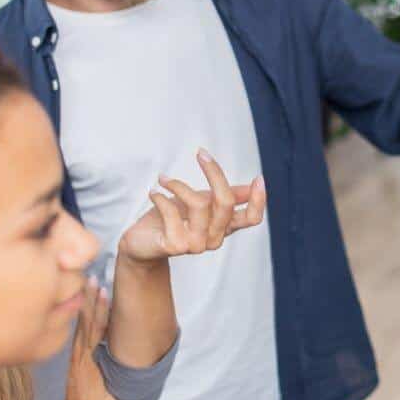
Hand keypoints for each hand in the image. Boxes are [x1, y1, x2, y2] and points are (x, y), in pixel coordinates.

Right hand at [61, 277, 120, 399]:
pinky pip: (90, 332)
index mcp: (63, 364)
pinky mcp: (83, 363)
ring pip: (81, 323)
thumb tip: (96, 369)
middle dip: (77, 297)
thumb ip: (83, 377)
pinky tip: (100, 296)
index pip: (68, 330)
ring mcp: (75, 360)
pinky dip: (95, 313)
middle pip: (70, 322)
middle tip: (81, 273)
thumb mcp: (81, 394)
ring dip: (88, 300)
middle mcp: (65, 359)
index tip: (74, 288)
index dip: (73, 309)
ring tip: (93, 280)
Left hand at [117, 149, 266, 262]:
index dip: (258, 200)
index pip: (251, 218)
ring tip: (163, 179)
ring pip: (199, 204)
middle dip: (214, 173)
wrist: (140, 244)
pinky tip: (153, 194)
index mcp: (223, 227)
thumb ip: (222, 196)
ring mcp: (196, 244)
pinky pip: (172, 212)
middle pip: (226, 202)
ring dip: (178, 184)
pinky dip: (160, 197)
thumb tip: (251, 186)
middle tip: (201, 154)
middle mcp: (214, 238)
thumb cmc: (170, 220)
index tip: (258, 178)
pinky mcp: (175, 245)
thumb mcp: (200, 203)